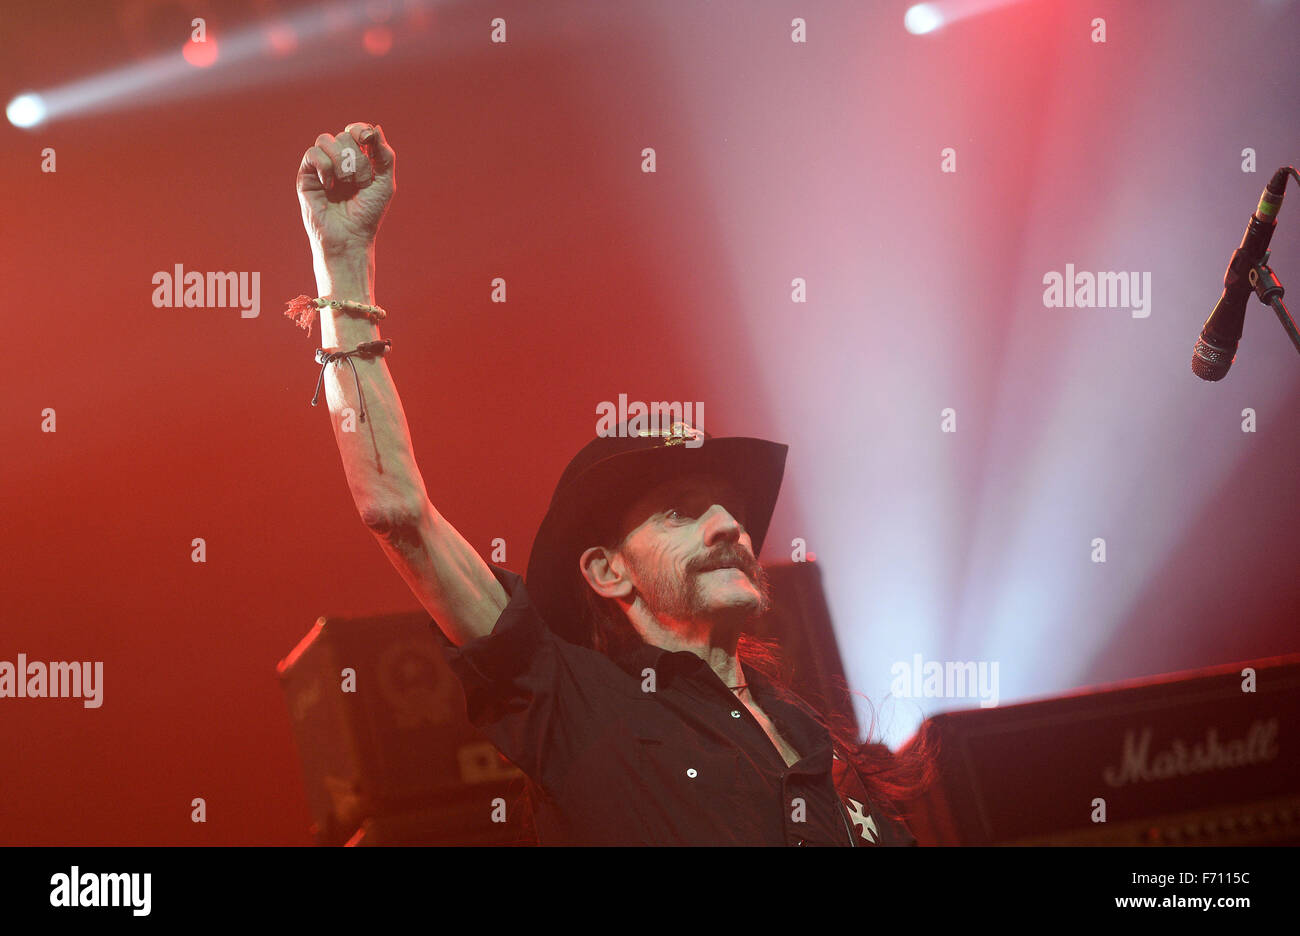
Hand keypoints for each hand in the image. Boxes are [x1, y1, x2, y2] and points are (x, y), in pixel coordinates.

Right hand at [296, 122, 395, 259]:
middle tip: (360, 183)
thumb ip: (384, 155)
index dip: (361, 130)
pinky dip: (325, 167)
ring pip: (326, 140)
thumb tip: (375, 128)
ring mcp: (321, 166)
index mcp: (358, 159)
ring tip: (346, 184)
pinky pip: (313, 154)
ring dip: (342, 162)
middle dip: (357, 160)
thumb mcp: (384, 183)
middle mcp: (338, 160)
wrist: (350, 237)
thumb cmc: (368, 214)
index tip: (368, 142)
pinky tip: (329, 186)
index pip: (356, 130)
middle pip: (344, 136)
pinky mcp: (306, 175)